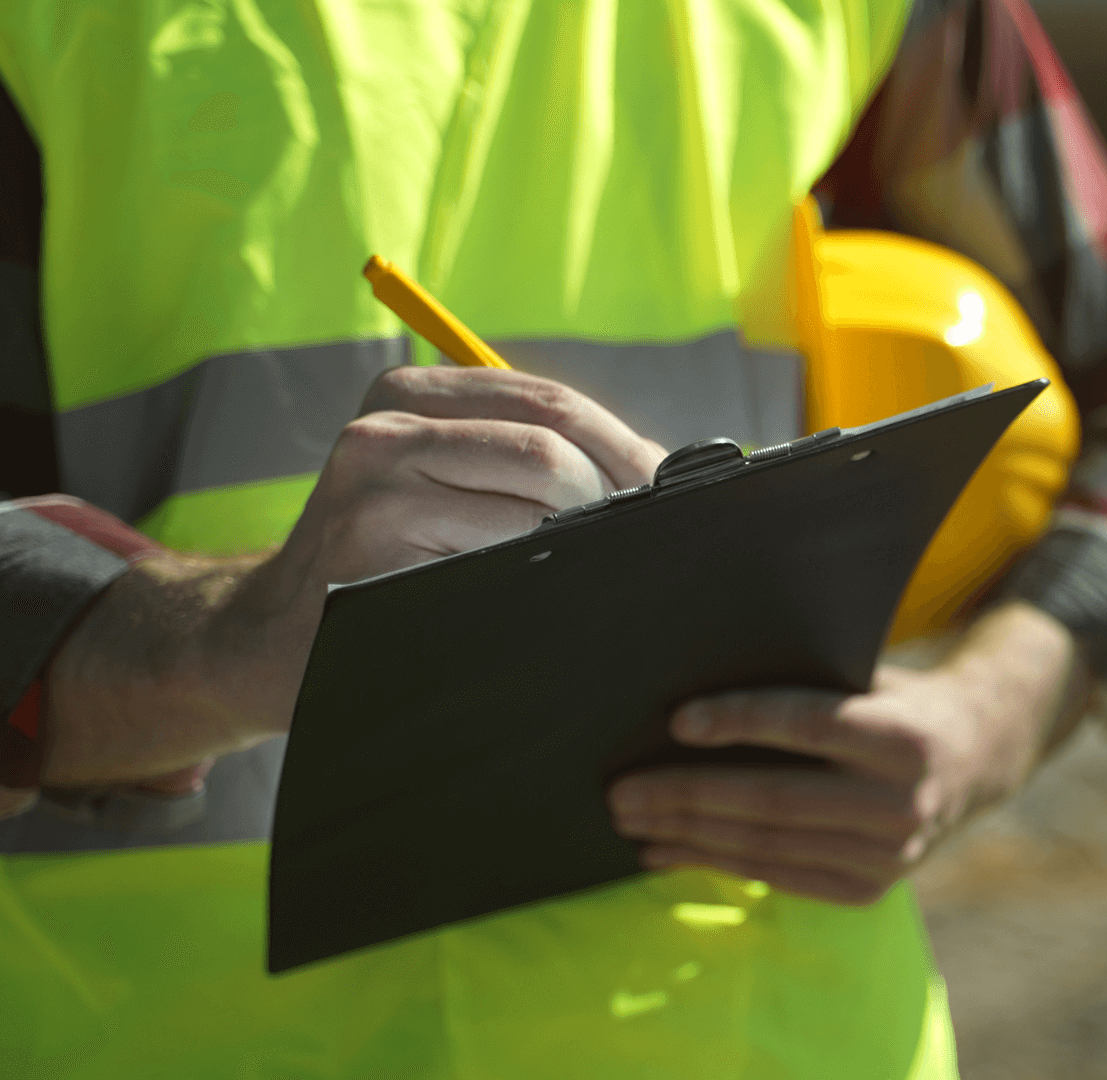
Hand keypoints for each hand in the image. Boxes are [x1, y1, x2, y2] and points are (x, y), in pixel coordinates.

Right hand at [42, 365, 665, 786]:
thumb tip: (662, 468)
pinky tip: (546, 606)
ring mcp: (374, 485)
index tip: (671, 491)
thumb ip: (528, 462)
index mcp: (414, 393)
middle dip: (614, 499)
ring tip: (597, 577)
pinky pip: (499, 560)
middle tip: (644, 545)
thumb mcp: (445, 486)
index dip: (625, 447)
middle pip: (550, 449)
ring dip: (584, 544)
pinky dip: (542, 582)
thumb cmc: (388, 567)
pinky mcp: (372, 546)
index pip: (551, 403)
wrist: (271, 641)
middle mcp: (387, 425)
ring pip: (535, 500)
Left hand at [606, 602, 1091, 903]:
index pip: (809, 725)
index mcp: (903, 735)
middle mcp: (900, 801)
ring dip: (688, 835)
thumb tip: (699, 691)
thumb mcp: (869, 677)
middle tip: (621, 789)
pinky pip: (778, 877)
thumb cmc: (897, 700)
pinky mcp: (870, 887)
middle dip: (687, 795)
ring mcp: (888, 853)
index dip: (741, 721)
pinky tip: (667, 852)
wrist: (978, 756)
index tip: (677, 721)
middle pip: (774, 799)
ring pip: (767, 845)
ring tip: (631, 821)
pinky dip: (715, 864)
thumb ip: (807, 686)